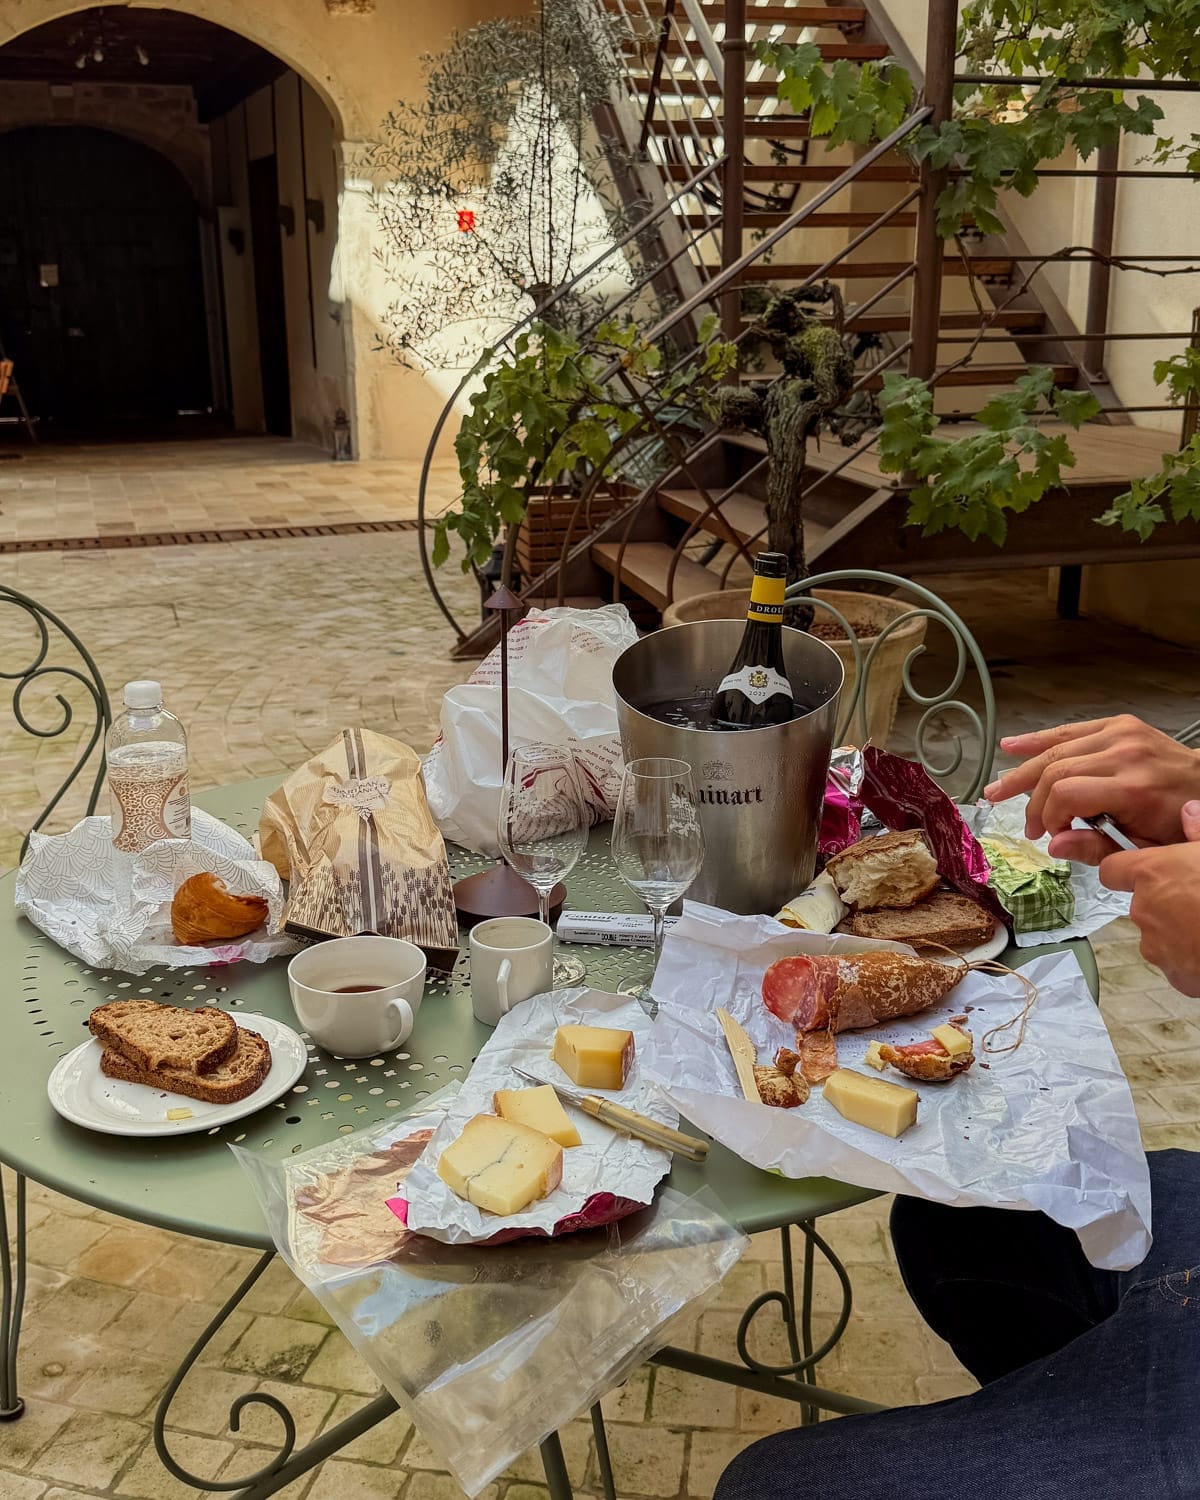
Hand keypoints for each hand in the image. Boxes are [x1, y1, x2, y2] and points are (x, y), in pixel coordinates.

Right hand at [983, 715, 1199, 863]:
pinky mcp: (1119, 725)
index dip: (1048, 816)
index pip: (1066, 794)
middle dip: (1032, 801)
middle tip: (1025, 825)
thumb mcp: (1145, 848)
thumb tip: (1054, 846)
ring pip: (1056, 750)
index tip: (1050, 836)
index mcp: (1134, 789)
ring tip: (997, 790)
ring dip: (1023, 771)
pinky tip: (1013, 747)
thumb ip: (1098, 849)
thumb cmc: (1179, 822)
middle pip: (1055, 771)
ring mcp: (1121, 734)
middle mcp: (1125, 755)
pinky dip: (1039, 739)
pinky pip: (1070, 731)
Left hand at [1101, 802, 1199, 997]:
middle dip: (1164, 903)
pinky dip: (1189, 959)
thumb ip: (1198, 832)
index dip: (1125, 870)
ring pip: (1158, 934)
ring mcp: (1156, 945)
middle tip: (1196, 900)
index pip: (1112, 869)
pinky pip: (1175, 963)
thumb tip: (1189, 811)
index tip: (1141, 871)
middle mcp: (1144, 908)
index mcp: (1153, 873)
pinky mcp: (1173, 974)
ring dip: (1177, 931)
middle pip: (1141, 903)